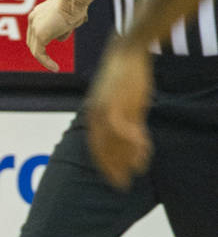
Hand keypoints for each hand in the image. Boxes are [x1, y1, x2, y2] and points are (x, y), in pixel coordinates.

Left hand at [26, 0, 86, 71]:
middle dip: (41, 53)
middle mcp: (33, 19)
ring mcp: (35, 27)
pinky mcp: (40, 35)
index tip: (47, 53)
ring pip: (37, 49)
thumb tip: (60, 36)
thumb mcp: (68, 16)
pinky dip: (46, 62)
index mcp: (37, 13)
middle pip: (32, 42)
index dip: (40, 44)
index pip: (34, 33)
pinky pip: (39, 54)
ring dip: (47, 56)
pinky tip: (55, 68)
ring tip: (57, 58)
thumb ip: (61, 26)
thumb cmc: (77, 2)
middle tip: (50, 64)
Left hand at [85, 38, 153, 189]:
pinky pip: (125, 130)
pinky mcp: (118, 104)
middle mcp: (96, 116)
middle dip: (112, 169)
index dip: (104, 165)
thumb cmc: (122, 74)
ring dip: (127, 158)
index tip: (113, 179)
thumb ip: (122, 118)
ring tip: (138, 170)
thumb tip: (131, 138)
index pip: (95, 148)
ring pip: (115, 143)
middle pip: (103, 150)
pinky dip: (134, 142)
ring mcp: (106, 111)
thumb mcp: (118, 99)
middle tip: (121, 185)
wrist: (125, 51)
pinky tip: (144, 152)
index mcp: (92, 115)